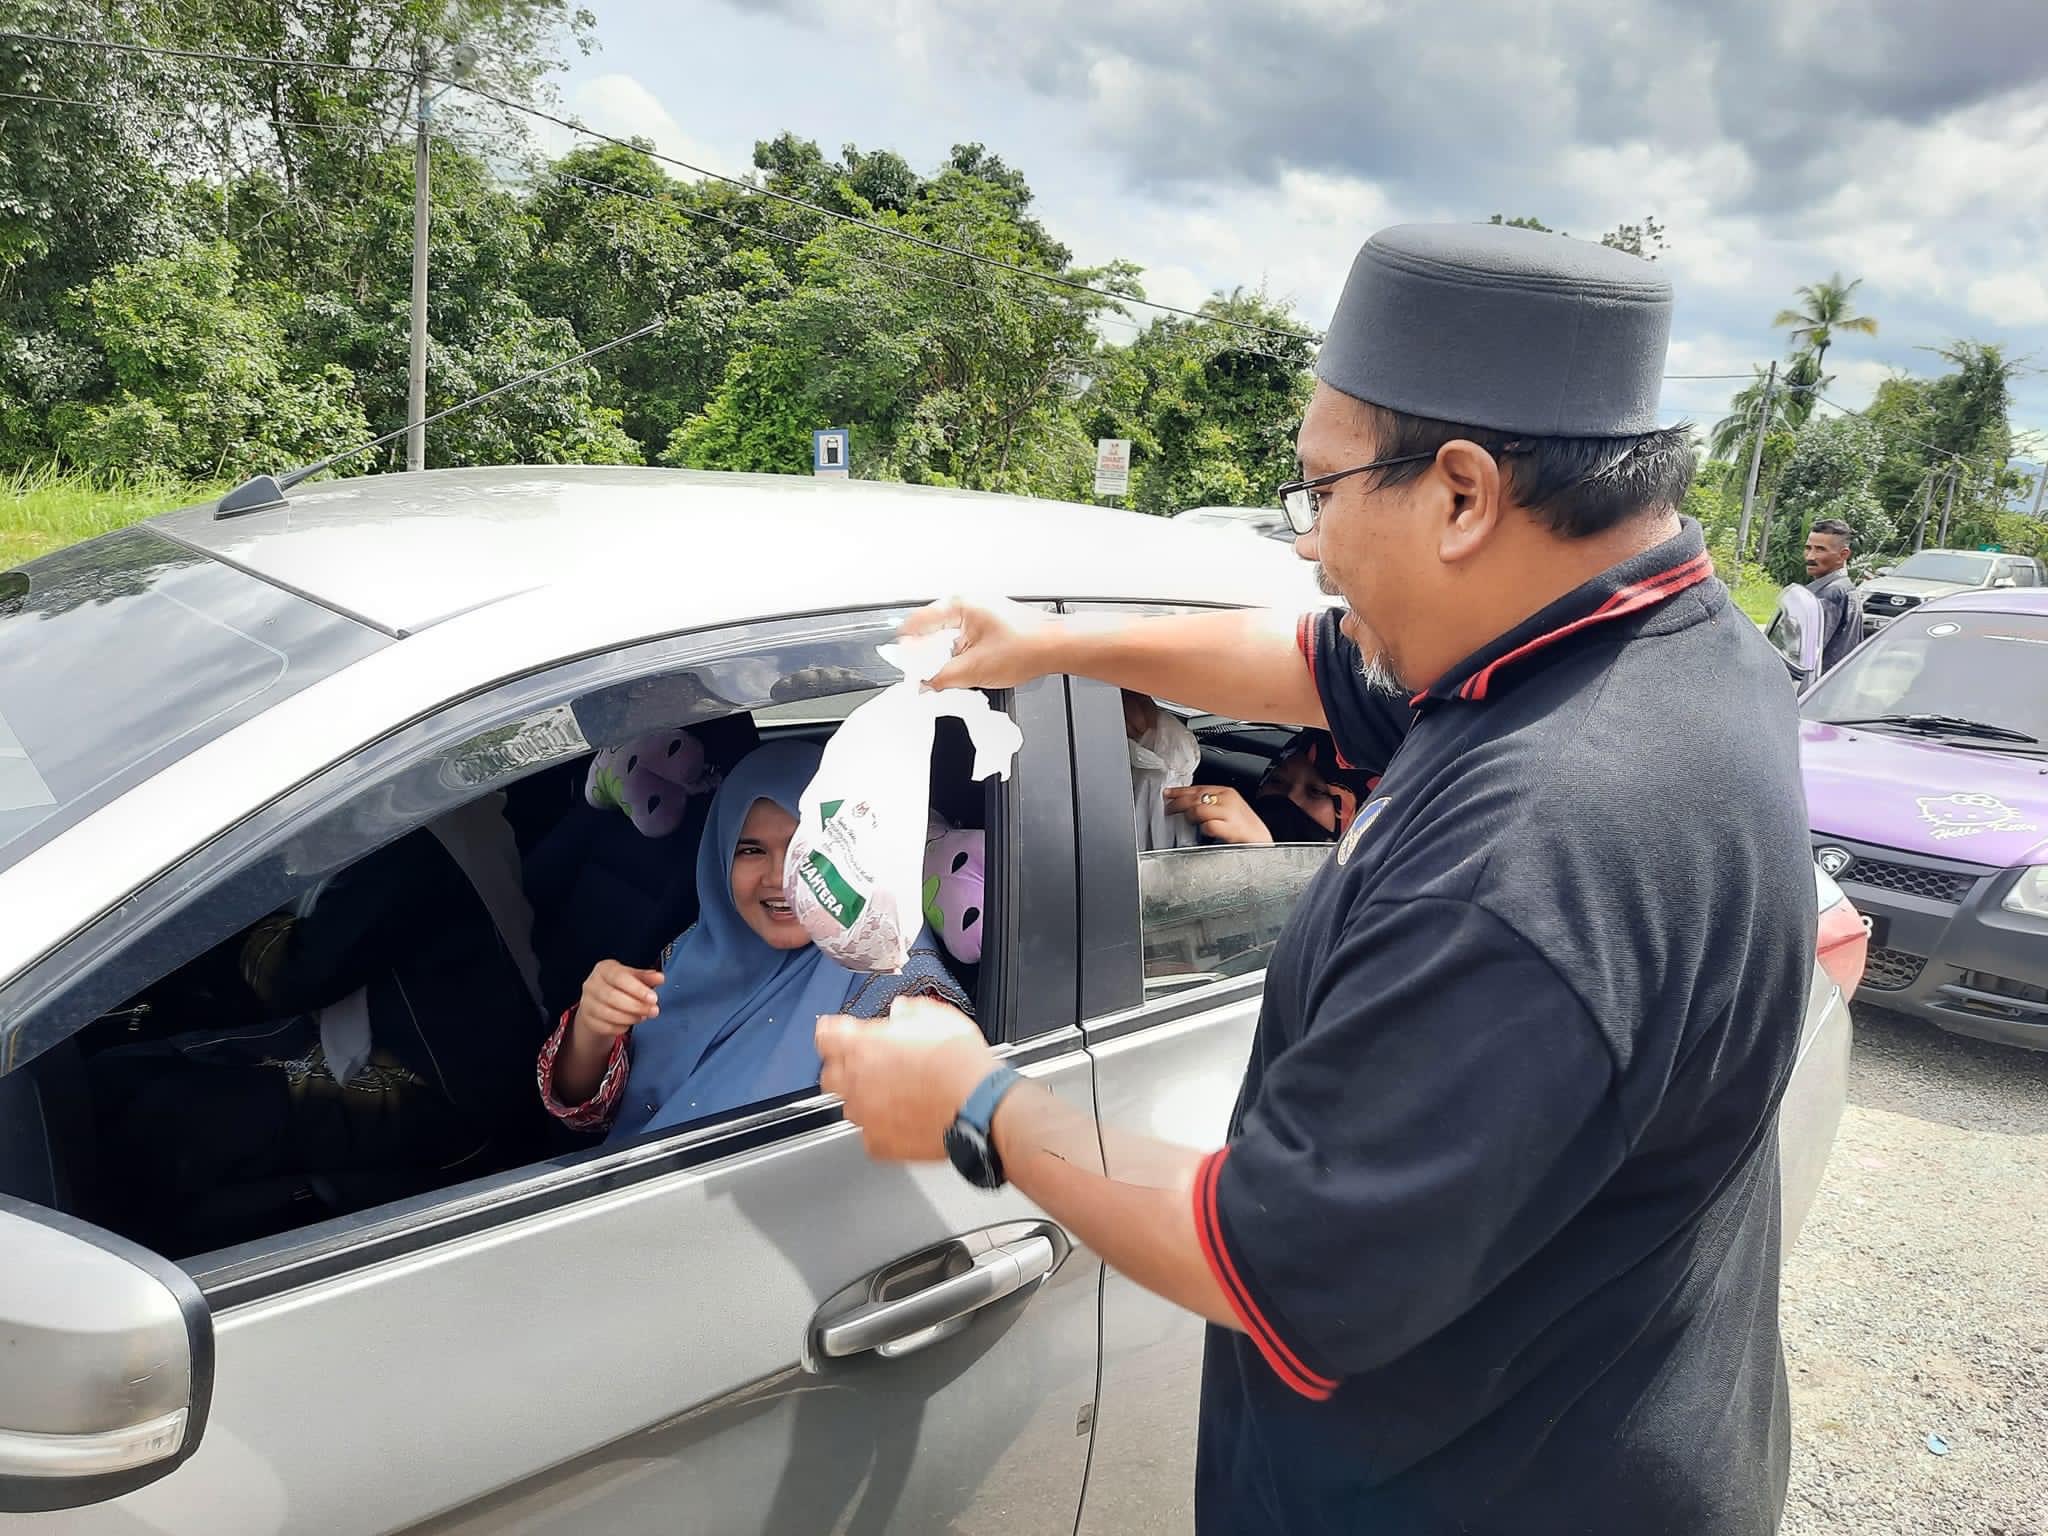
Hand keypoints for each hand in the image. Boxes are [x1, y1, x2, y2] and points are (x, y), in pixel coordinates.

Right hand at [576, 959, 662, 1041]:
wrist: (599, 1001)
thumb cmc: (620, 986)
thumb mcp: (633, 977)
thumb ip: (647, 977)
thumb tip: (660, 978)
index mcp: (604, 969)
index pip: (619, 977)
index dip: (637, 989)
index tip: (653, 998)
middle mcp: (592, 985)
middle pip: (613, 997)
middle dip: (637, 1006)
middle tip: (654, 1010)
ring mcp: (587, 1003)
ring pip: (609, 1014)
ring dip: (631, 1017)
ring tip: (643, 1016)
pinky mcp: (588, 1019)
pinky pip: (606, 1026)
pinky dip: (621, 1027)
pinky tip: (630, 1023)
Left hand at [817, 996, 997, 1160]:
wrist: (979, 1105)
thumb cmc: (961, 1062)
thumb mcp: (939, 1018)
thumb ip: (911, 1011)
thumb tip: (903, 1010)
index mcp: (865, 1046)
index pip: (826, 1036)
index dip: (832, 1031)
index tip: (837, 1031)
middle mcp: (858, 1082)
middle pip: (829, 1074)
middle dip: (841, 1067)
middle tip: (863, 1063)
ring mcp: (866, 1116)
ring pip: (849, 1107)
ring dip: (862, 1098)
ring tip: (889, 1094)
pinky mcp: (880, 1144)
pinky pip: (869, 1135)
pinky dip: (880, 1127)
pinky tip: (900, 1119)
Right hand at [898, 597, 1053, 690]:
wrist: (1057, 647)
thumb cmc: (1027, 646)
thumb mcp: (974, 670)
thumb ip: (941, 678)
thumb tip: (924, 685)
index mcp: (958, 606)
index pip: (916, 624)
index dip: (906, 649)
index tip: (904, 669)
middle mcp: (967, 606)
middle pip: (931, 632)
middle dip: (927, 657)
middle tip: (926, 678)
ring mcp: (979, 615)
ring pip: (948, 639)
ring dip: (945, 658)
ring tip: (948, 677)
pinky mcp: (989, 626)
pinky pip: (964, 641)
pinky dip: (961, 657)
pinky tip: (965, 672)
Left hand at [1163, 784, 1273, 844]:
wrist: (1262, 842)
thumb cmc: (1245, 828)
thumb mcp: (1229, 809)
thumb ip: (1211, 804)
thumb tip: (1187, 804)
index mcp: (1227, 792)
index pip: (1198, 788)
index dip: (1180, 791)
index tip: (1168, 794)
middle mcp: (1227, 800)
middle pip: (1195, 797)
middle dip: (1178, 803)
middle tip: (1169, 809)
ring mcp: (1229, 814)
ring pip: (1199, 809)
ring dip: (1189, 816)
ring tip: (1186, 821)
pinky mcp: (1230, 828)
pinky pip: (1208, 825)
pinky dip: (1203, 828)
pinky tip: (1203, 830)